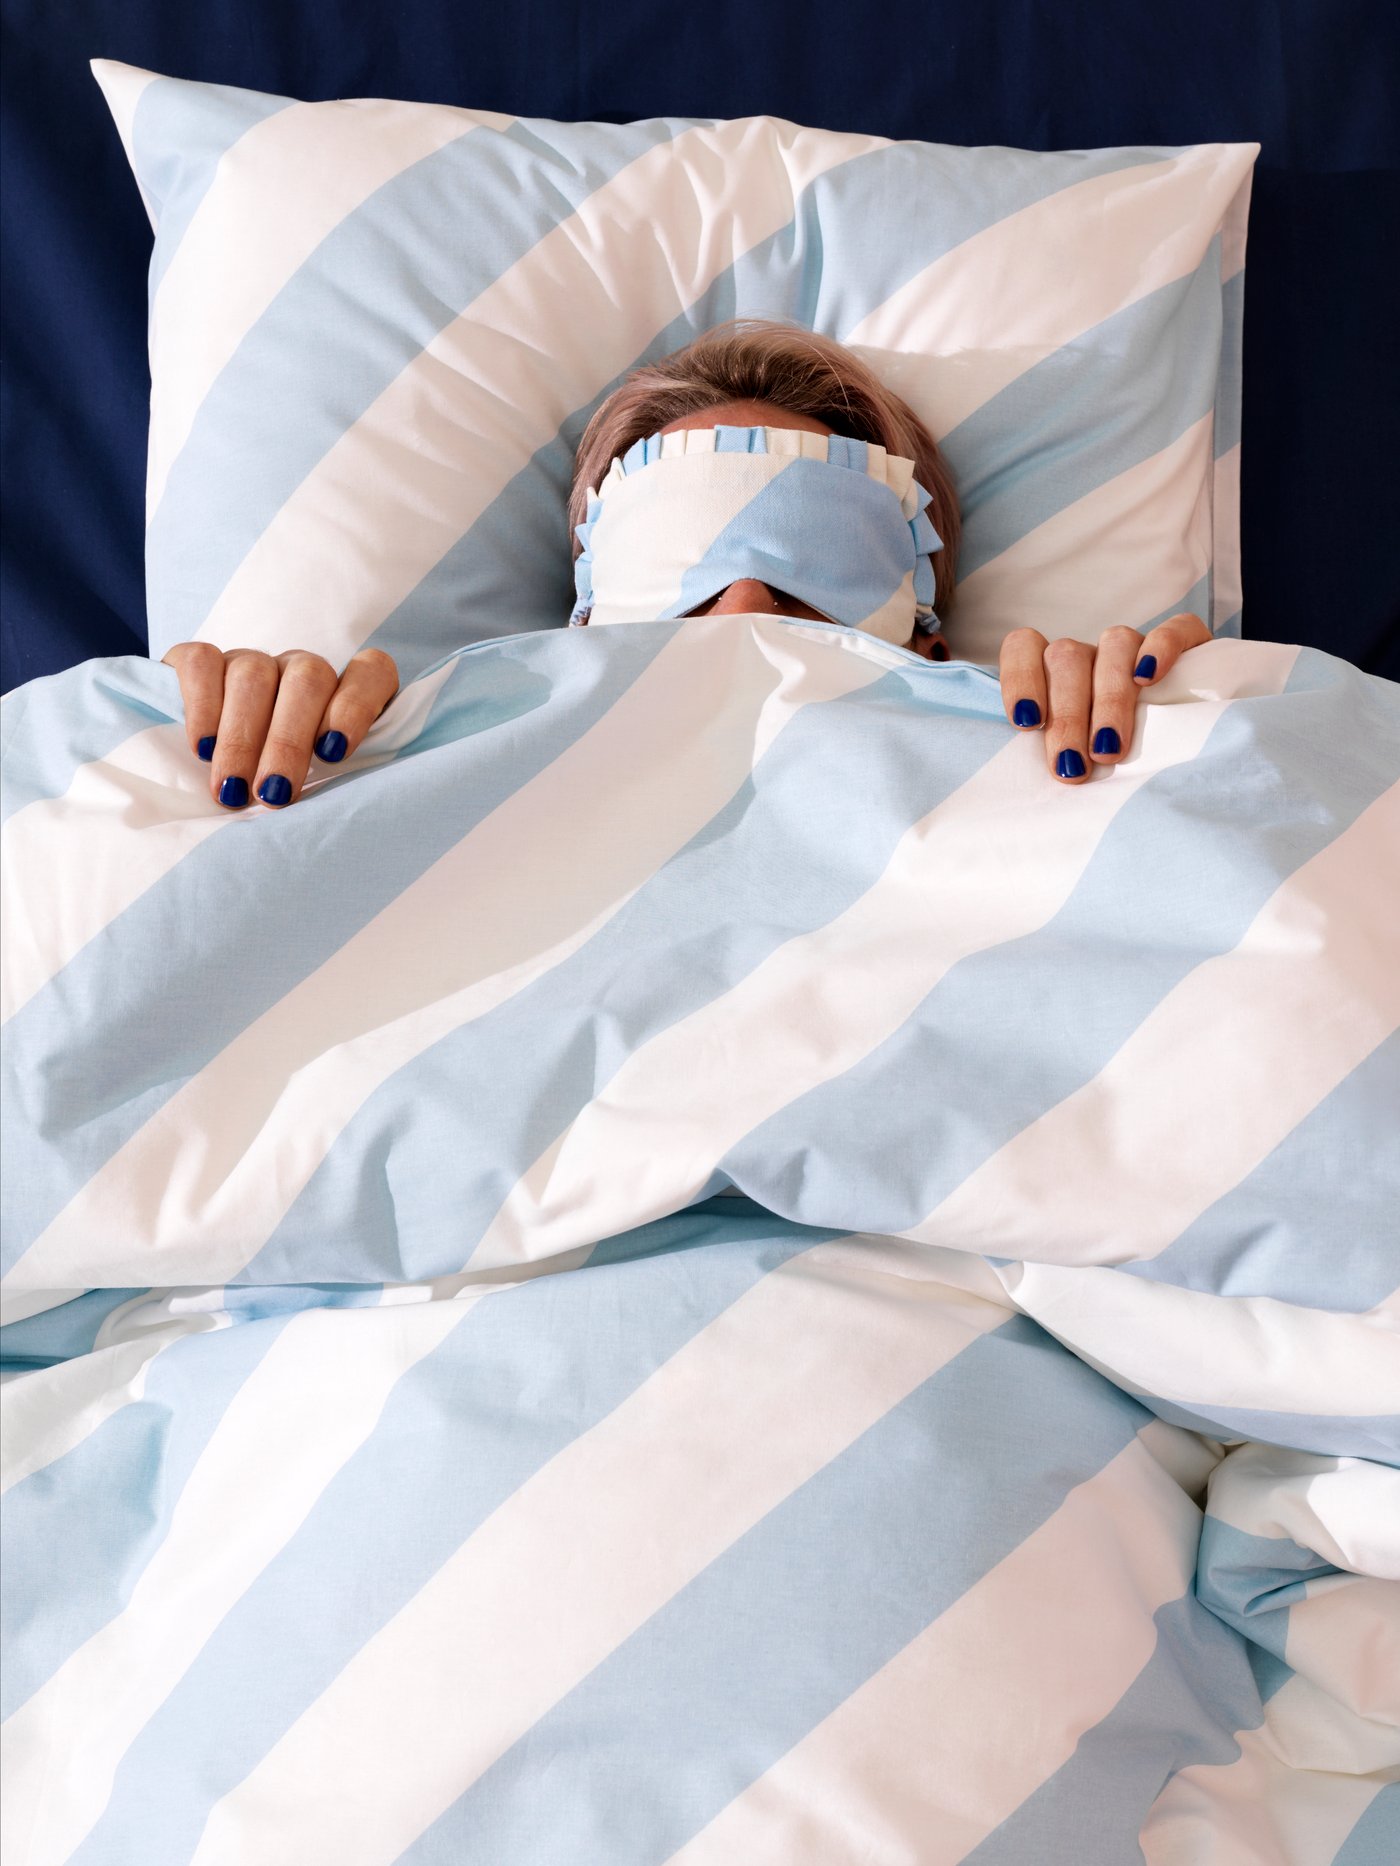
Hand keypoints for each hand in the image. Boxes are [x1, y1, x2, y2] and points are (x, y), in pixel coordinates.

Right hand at [162, 644, 399, 808]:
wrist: (206, 768)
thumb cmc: (280, 787)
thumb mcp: (315, 787)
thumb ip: (332, 783)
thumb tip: (331, 817)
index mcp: (343, 692)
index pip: (371, 672)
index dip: (356, 706)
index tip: (334, 753)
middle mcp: (300, 669)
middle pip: (308, 680)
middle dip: (289, 742)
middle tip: (274, 794)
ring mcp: (251, 661)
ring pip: (254, 675)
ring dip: (243, 738)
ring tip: (234, 789)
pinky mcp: (199, 661)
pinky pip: (202, 665)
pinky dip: (203, 708)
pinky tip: (203, 749)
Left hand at [998, 614, 1212, 783]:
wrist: (1188, 760)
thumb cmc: (1104, 769)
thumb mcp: (1073, 762)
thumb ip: (1053, 755)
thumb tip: (1040, 779)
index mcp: (1054, 675)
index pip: (1024, 647)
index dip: (1020, 679)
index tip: (1027, 724)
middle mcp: (1091, 656)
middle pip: (1068, 658)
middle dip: (1068, 718)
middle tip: (1073, 767)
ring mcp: (1135, 647)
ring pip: (1115, 645)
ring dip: (1109, 699)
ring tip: (1109, 750)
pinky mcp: (1186, 641)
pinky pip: (1174, 629)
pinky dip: (1160, 649)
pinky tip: (1149, 680)